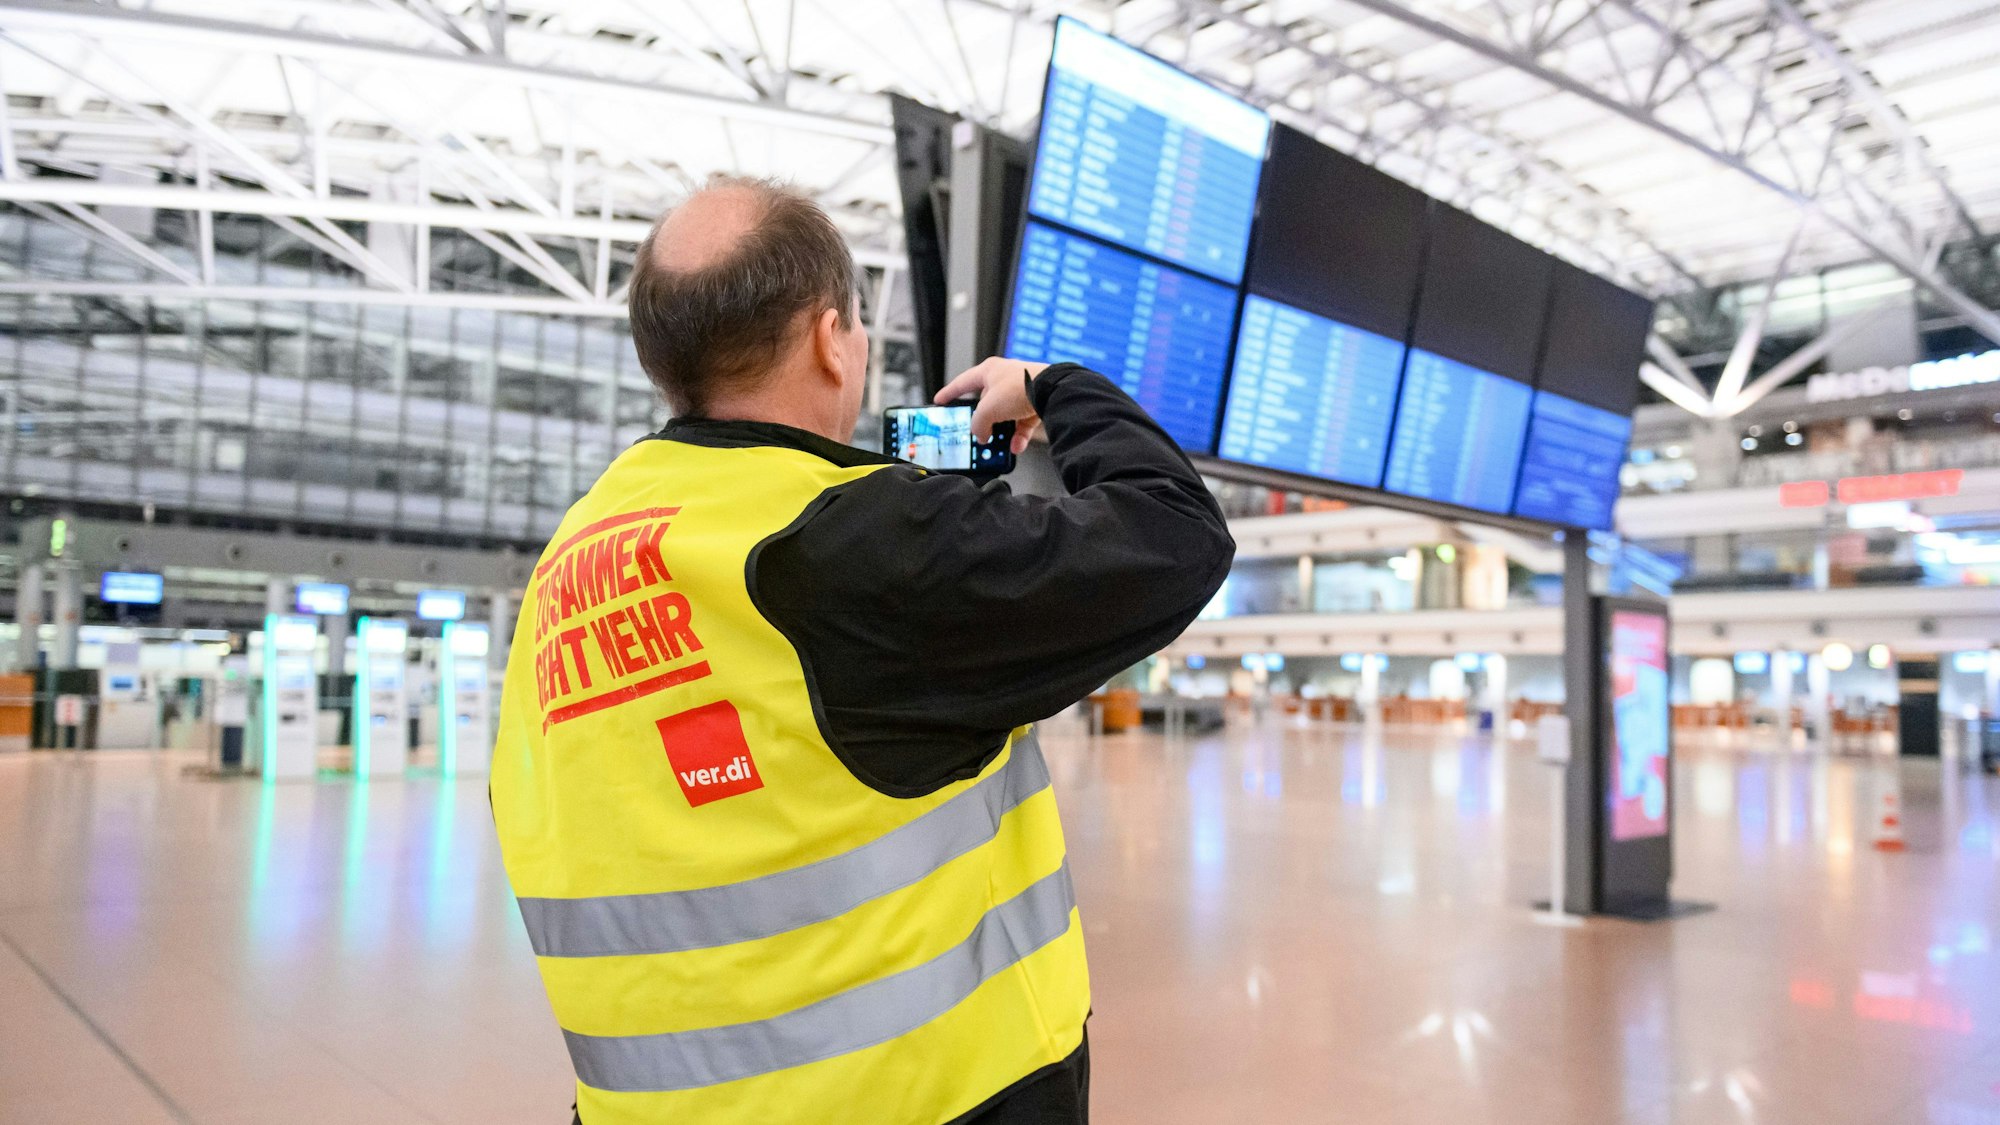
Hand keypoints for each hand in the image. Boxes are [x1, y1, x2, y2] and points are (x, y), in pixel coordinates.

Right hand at [934, 357, 1048, 453]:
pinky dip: (1018, 436)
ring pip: (1006, 416)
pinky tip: (1016, 446)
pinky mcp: (1036, 403)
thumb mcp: (988, 409)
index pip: (963, 382)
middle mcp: (1005, 379)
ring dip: (1002, 432)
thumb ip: (978, 424)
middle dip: (983, 421)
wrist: (1053, 391)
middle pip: (986, 403)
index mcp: (989, 371)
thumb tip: (981, 435)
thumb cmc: (1020, 387)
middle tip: (978, 433)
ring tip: (998, 445)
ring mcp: (1021, 391)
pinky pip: (1022, 423)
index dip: (949, 393)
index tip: (940, 400)